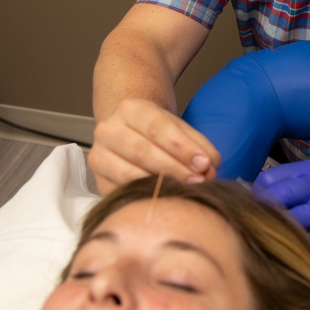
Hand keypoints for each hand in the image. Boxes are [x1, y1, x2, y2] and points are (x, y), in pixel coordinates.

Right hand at [88, 97, 219, 193]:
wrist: (128, 133)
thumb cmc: (157, 132)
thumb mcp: (179, 128)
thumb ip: (197, 145)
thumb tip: (211, 167)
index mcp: (130, 109)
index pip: (158, 127)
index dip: (182, 147)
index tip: (204, 164)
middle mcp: (108, 130)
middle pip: (143, 151)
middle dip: (175, 169)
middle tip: (199, 182)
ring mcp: (99, 156)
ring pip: (129, 174)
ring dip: (160, 185)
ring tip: (185, 192)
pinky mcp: (99, 180)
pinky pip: (122, 191)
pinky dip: (145, 197)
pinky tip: (164, 200)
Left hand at [253, 160, 309, 256]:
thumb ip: (283, 189)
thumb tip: (245, 201)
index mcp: (307, 171)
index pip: (269, 179)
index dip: (254, 198)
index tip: (251, 213)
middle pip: (282, 195)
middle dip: (264, 213)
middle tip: (254, 229)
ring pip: (298, 217)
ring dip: (282, 230)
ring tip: (271, 242)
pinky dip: (303, 246)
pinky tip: (294, 252)